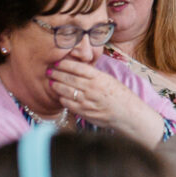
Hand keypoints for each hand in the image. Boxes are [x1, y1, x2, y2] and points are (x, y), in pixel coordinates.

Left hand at [49, 57, 165, 145]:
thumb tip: (77, 70)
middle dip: (57, 74)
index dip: (65, 64)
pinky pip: (68, 104)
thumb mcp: (109, 80)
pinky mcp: (84, 112)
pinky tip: (60, 96)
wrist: (127, 114)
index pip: (78, 68)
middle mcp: (92, 88)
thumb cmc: (119, 95)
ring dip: (56, 86)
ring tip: (51, 82)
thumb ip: (94, 75)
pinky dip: (62, 99)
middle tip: (49, 71)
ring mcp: (87, 101)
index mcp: (99, 78)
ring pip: (66, 91)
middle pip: (69, 78)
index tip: (57, 62)